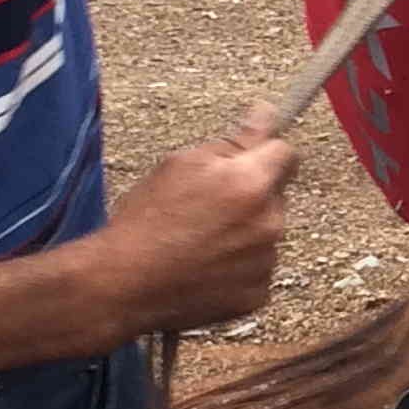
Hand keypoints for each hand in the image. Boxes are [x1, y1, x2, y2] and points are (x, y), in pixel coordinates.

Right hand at [91, 108, 297, 336]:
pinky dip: (238, 268)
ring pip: (266, 234)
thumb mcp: (181, 165)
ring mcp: (266, 262)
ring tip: (198, 241)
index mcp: (252, 183)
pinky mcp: (257, 295)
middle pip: (275, 196)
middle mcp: (269, 223)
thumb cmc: (145, 221)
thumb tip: (266, 114)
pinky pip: (257, 270)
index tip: (249, 159)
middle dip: (251, 195)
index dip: (266, 153)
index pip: (286, 153)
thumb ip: (233, 141)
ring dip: (245, 232)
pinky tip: (204, 267)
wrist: (122, 285)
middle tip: (206, 207)